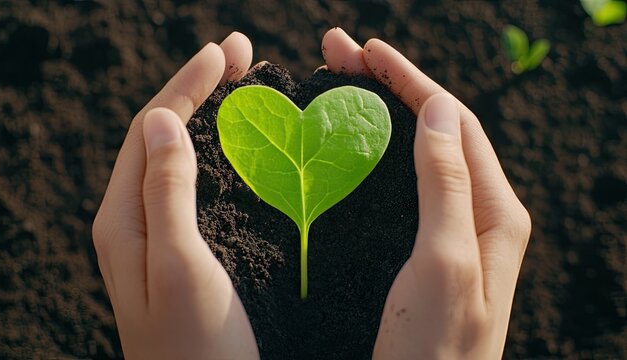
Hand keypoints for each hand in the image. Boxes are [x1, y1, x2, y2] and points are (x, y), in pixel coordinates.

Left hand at [92, 32, 259, 358]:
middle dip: (197, 90)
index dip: (186, 85)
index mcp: (122, 219)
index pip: (150, 128)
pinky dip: (217, 156)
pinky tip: (240, 149)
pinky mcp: (186, 252)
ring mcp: (158, 237)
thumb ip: (166, 192)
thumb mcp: (178, 264)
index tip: (225, 52)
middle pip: (161, 136)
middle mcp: (133, 222)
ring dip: (207, 118)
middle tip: (240, 56)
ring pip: (179, 159)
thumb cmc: (196, 345)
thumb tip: (163, 120)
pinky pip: (195, 188)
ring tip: (243, 89)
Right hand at [322, 28, 530, 358]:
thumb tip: (437, 110)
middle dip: (389, 87)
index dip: (410, 81)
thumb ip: (447, 184)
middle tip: (337, 55)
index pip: (453, 122)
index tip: (366, 51)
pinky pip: (402, 188)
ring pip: (416, 156)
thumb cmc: (436, 347)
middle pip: (434, 131)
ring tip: (337, 86)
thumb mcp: (446, 262)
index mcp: (494, 212)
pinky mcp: (420, 251)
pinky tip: (348, 146)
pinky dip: (375, 156)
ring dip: (380, 115)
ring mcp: (448, 233)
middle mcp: (476, 215)